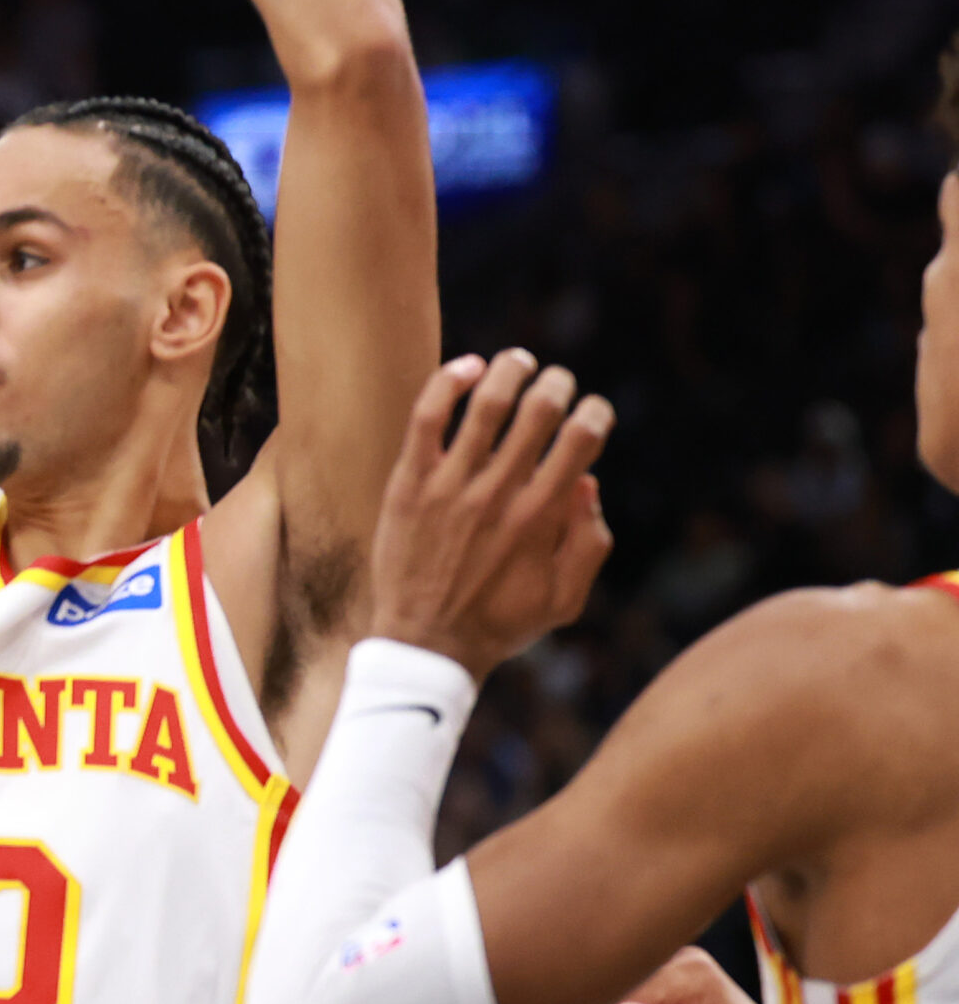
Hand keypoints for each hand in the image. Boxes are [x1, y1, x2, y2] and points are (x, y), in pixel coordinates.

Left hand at [368, 350, 615, 678]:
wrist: (424, 642)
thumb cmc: (498, 623)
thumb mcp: (565, 599)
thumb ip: (589, 542)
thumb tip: (588, 481)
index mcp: (541, 518)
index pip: (581, 442)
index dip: (595, 413)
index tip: (594, 409)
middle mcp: (498, 494)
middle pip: (537, 413)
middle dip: (557, 386)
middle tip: (558, 380)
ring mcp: (449, 485)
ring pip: (485, 405)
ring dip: (509, 371)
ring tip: (519, 360)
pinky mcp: (408, 482)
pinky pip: (427, 417)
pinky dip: (448, 382)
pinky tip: (468, 366)